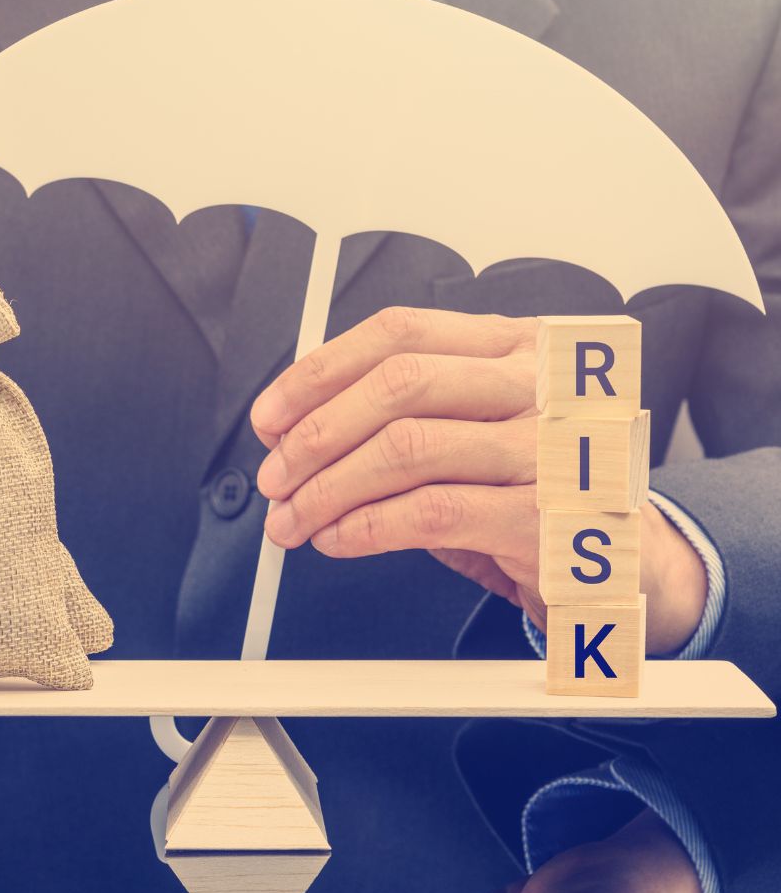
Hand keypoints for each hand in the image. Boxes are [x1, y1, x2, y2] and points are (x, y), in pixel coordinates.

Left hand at [250, 307, 706, 653]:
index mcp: (515, 346)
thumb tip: (294, 426)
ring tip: (294, 517)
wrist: (621, 560)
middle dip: (315, 434)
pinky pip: (429, 512)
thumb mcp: (472, 430)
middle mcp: (537, 384)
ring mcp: (548, 447)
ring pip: (406, 448)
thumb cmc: (532, 488)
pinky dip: (365, 527)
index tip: (272, 415)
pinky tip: (338, 538)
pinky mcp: (544, 516)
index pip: (400, 331)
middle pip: (398, 384)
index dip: (321, 371)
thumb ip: (401, 415)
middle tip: (276, 475)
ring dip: (328, 488)